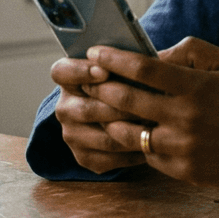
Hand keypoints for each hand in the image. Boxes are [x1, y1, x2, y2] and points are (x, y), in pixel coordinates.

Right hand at [50, 57, 146, 174]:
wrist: (121, 114)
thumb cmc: (127, 81)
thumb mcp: (124, 66)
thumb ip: (129, 60)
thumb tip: (151, 58)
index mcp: (68, 78)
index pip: (61, 72)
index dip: (80, 72)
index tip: (105, 70)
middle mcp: (65, 108)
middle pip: (87, 110)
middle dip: (119, 107)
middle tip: (147, 103)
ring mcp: (72, 135)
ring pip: (103, 137)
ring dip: (131, 131)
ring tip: (156, 124)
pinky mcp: (84, 157)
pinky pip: (110, 159)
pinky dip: (133, 152)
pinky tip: (152, 143)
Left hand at [82, 37, 218, 188]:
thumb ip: (190, 51)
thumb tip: (153, 53)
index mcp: (195, 86)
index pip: (142, 68)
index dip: (113, 59)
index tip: (94, 52)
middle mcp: (185, 117)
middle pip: (126, 100)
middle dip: (99, 87)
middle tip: (85, 79)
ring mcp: (182, 147)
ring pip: (127, 133)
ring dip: (109, 119)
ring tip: (102, 108)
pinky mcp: (181, 170)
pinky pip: (145, 155)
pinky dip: (134, 142)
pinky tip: (128, 132)